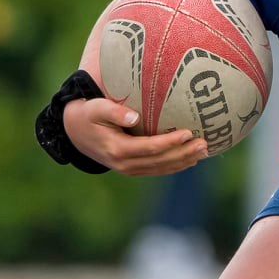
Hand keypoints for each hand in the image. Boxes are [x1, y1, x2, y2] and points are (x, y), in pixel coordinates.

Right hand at [61, 97, 207, 175]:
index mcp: (117, 149)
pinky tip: (190, 159)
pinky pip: (157, 169)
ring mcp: (128, 169)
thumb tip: (135, 118)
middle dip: (184, 153)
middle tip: (204, 143)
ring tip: (204, 152)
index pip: (150, 148)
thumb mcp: (96, 109)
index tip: (188, 133)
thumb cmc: (87, 115)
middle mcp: (124, 164)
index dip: (170, 142)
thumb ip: (115, 112)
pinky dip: (174, 165)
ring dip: (184, 161)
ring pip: (161, 168)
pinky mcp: (132, 169)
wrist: (74, 133)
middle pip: (160, 161)